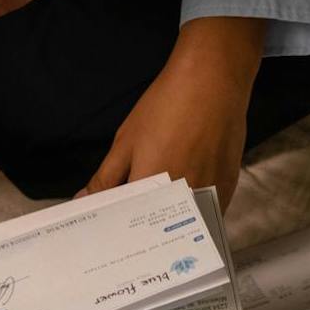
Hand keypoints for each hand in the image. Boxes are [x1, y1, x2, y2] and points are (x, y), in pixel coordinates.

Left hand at [82, 17, 264, 207]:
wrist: (212, 81)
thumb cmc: (167, 106)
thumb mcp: (126, 142)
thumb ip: (105, 179)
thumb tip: (83, 202)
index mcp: (150, 189)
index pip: (126, 225)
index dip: (115, 226)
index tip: (107, 225)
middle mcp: (182, 200)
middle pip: (155, 228)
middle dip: (140, 224)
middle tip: (132, 209)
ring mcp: (209, 198)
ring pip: (181, 224)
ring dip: (167, 219)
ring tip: (161, 196)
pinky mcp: (226, 191)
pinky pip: (203, 213)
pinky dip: (190, 209)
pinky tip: (183, 188)